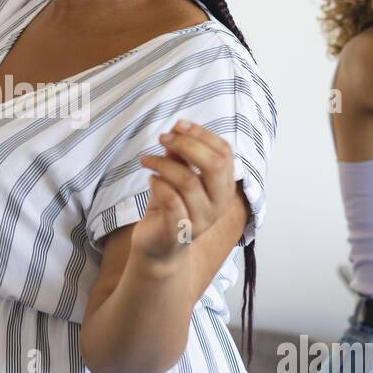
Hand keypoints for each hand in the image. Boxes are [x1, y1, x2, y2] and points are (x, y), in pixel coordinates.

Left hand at [134, 120, 237, 265]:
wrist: (159, 247)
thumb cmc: (171, 206)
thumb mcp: (178, 175)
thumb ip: (181, 156)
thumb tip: (176, 132)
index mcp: (224, 186)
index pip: (224, 152)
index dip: (202, 134)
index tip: (178, 125)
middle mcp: (219, 204)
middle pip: (214, 165)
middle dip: (186, 145)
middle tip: (163, 139)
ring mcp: (202, 220)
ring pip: (188, 181)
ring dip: (163, 164)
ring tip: (147, 160)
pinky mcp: (180, 231)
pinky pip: (171, 200)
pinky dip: (158, 184)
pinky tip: (150, 180)